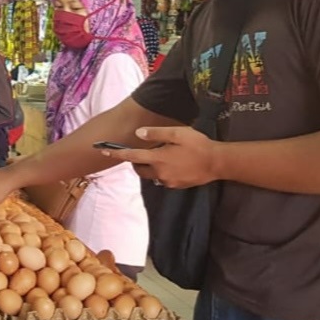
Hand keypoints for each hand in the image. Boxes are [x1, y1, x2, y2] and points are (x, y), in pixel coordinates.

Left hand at [101, 126, 221, 189]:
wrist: (217, 162)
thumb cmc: (198, 144)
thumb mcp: (177, 133)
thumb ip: (156, 133)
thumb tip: (137, 134)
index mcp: (158, 158)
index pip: (131, 156)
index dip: (116, 153)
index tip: (102, 151)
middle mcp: (159, 173)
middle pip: (139, 168)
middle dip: (136, 160)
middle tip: (143, 150)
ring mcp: (168, 181)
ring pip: (151, 174)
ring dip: (150, 166)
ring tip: (162, 155)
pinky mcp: (176, 186)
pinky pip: (162, 179)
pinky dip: (161, 171)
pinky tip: (174, 163)